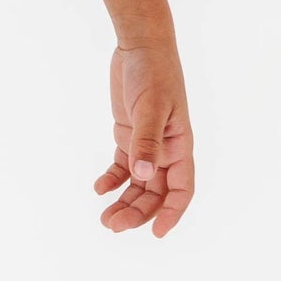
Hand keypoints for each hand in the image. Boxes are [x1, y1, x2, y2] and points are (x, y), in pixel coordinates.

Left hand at [94, 42, 193, 237]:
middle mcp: (166, 149)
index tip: (157, 233)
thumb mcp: (150, 107)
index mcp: (180, 146)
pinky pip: (124, 167)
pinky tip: (99, 189)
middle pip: (156, 192)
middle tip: (113, 225)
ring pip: (139, 184)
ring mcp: (148, 144)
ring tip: (105, 219)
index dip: (172, 213)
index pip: (182, 189)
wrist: (140, 46)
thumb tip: (143, 174)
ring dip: (125, 202)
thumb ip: (146, 141)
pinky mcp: (130, 135)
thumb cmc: (153, 73)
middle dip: (138, 212)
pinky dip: (113, 180)